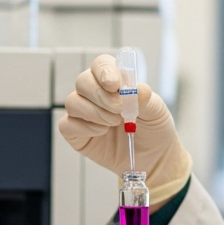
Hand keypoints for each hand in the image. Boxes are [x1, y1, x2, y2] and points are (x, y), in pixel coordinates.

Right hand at [59, 55, 191, 203]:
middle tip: (120, 110)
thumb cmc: (154, 129)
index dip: (104, 71)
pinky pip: (67, 125)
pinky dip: (84, 128)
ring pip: (72, 102)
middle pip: (82, 82)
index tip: (114, 84)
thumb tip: (134, 89)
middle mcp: (95, 94)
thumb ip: (145, 98)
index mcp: (114, 82)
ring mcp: (83, 113)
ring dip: (95, 113)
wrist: (153, 158)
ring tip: (115, 123)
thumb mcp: (156, 111)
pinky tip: (102, 133)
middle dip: (100, 95)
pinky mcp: (76, 134)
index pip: (100, 65)